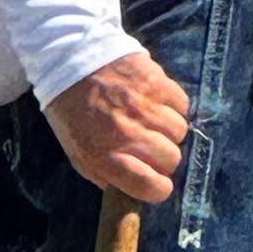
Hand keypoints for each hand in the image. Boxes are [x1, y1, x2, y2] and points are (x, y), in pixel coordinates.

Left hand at [44, 52, 190, 201]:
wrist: (71, 61)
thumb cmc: (74, 113)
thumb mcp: (78, 152)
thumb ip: (105, 174)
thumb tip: (134, 190)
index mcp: (102, 155)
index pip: (149, 185)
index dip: (158, 189)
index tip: (158, 184)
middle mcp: (126, 132)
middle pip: (171, 159)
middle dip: (165, 159)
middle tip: (151, 149)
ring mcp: (143, 106)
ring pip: (180, 132)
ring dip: (169, 132)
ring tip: (151, 123)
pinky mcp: (156, 82)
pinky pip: (182, 105)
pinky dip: (173, 107)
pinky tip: (155, 104)